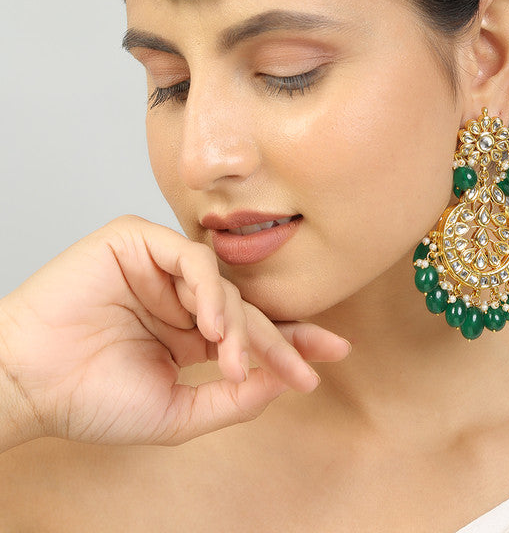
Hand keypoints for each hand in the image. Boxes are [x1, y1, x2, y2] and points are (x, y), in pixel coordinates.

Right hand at [0, 215, 350, 448]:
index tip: (334, 353)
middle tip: (305, 364)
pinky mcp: (138, 242)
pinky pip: (191, 257)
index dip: (292, 340)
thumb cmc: (92, 400)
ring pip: (223, 283)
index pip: (251, 330)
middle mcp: (180, 297)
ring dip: (238, 322)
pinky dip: (209, 289)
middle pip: (246, 307)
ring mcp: (159, 268)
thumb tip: (283, 381)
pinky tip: (209, 324)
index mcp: (188, 333)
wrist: (30, 383)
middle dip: (279, 338)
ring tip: (233, 357)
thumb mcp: (177, 411)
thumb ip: (232, 397)